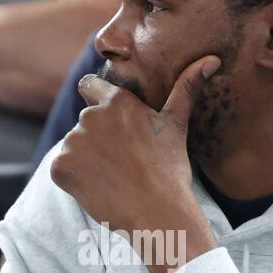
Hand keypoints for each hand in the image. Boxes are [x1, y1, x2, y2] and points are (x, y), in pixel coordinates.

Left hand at [50, 55, 219, 269]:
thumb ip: (186, 88)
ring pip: (73, 148)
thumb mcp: (176, 124)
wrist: (158, 213)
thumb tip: (211, 59)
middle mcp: (91, 116)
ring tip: (114, 178)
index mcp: (117, 101)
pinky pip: (61, 170)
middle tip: (123, 163)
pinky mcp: (61, 166)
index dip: (95, 100)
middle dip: (97, 140)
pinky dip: (74, 181)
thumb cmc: (170, 169)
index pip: (89, 86)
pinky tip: (99, 189)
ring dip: (86, 161)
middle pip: (84, 124)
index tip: (107, 122)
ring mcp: (73, 141)